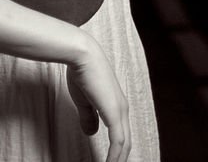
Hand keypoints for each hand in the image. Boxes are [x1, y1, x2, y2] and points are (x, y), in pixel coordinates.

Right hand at [65, 39, 130, 161]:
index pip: (121, 135)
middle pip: (126, 142)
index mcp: (116, 106)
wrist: (82, 55)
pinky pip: (118, 140)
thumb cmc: (81, 73)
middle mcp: (122, 109)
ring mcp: (120, 110)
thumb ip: (89, 117)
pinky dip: (115, 156)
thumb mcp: (84, 100)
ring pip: (124, 144)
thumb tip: (92, 133)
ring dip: (117, 160)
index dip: (117, 151)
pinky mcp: (114, 112)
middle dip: (120, 159)